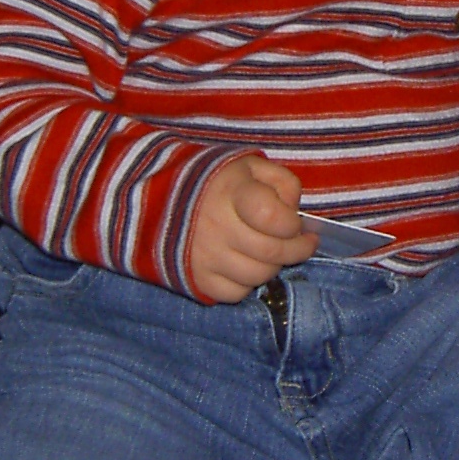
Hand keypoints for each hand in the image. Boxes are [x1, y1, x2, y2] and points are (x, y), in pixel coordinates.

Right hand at [188, 155, 319, 302]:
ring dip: (273, 267)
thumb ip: (281, 181)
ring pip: (257, 276)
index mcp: (231, 193)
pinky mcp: (196, 278)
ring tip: (271, 253)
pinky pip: (235, 293)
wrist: (157, 198)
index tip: (298, 223)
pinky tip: (245, 265)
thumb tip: (294, 211)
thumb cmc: (215, 181)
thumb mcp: (250, 166)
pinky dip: (247, 283)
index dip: (293, 225)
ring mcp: (204, 256)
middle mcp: (216, 227)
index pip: (273, 217)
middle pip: (271, 252)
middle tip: (301, 243)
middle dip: (296, 250)